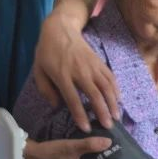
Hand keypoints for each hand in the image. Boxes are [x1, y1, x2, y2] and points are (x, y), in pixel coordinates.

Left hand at [32, 12, 119, 131]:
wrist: (60, 29)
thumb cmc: (47, 52)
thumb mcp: (39, 71)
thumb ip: (46, 90)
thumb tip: (57, 106)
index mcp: (62, 76)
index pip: (73, 99)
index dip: (80, 115)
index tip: (86, 128)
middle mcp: (80, 72)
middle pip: (95, 94)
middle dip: (102, 112)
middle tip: (108, 126)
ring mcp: (92, 66)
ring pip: (106, 86)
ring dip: (113, 102)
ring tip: (116, 116)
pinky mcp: (99, 62)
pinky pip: (110, 77)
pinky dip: (116, 89)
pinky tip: (118, 100)